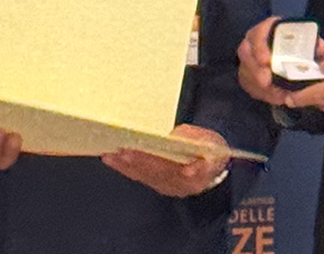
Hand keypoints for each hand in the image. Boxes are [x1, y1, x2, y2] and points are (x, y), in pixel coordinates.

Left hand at [101, 124, 228, 197]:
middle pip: (156, 173)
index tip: (146, 154)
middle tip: (123, 150)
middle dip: (138, 161)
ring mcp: (167, 186)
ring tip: (111, 153)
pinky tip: (111, 159)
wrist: (212, 165)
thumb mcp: (212, 141)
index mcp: (198, 175)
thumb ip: (196, 139)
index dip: (159, 162)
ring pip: (144, 176)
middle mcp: (180, 185)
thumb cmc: (210, 150)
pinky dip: (123, 167)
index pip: (179, 171)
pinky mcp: (157, 184)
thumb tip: (176, 136)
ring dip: (126, 165)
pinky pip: (138, 176)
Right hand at [237, 17, 323, 105]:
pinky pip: (248, 85)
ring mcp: (248, 58)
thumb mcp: (308, 44)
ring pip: (245, 71)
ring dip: (259, 85)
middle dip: (254, 69)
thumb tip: (320, 48)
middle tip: (266, 82)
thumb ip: (314, 45)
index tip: (266, 60)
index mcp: (267, 30)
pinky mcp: (247, 73)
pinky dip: (262, 93)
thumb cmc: (298, 47)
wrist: (290, 56)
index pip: (258, 33)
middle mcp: (253, 42)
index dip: (260, 46)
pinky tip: (276, 98)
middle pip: (245, 53)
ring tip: (276, 95)